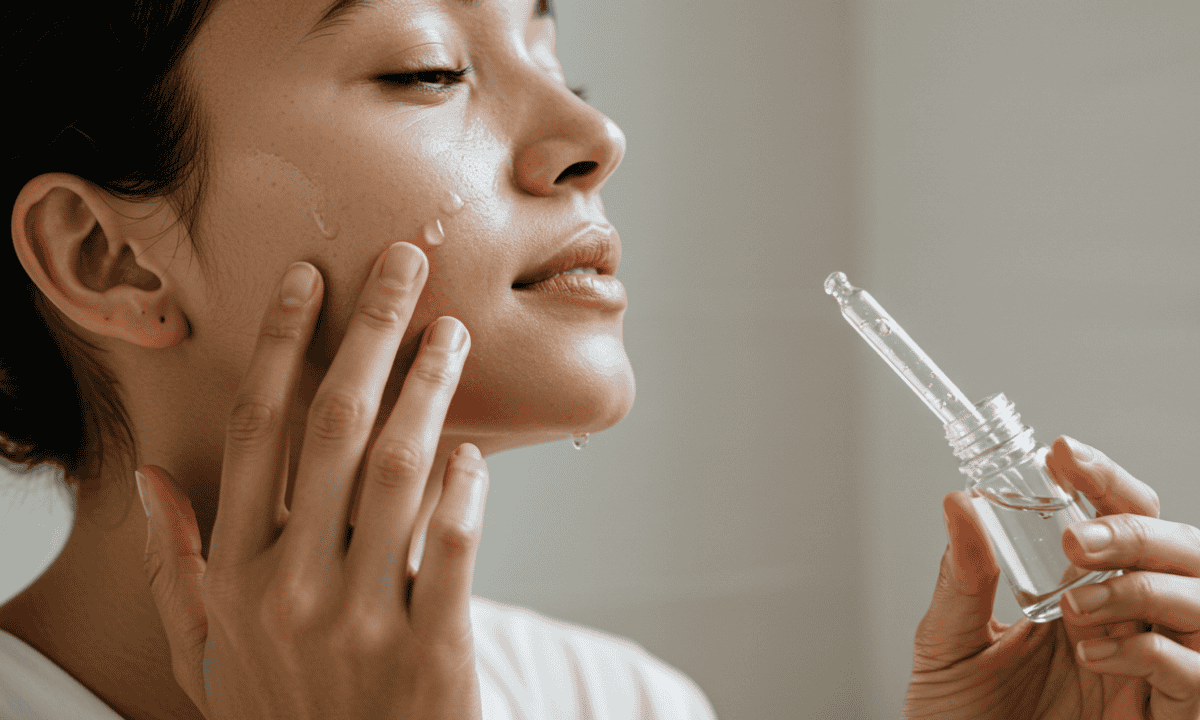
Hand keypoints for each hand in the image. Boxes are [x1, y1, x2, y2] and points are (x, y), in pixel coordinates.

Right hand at [137, 241, 487, 718]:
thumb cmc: (282, 715)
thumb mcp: (205, 657)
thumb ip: (175, 573)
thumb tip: (151, 485)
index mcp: (233, 574)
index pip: (257, 430)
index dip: (286, 344)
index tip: (310, 279)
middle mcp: (289, 586)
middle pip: (334, 427)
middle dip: (370, 333)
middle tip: (404, 264)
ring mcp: (360, 619)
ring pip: (399, 472)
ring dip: (429, 390)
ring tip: (453, 334)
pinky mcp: (430, 651)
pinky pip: (453, 547)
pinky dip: (467, 490)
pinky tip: (479, 449)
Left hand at [906, 435, 1199, 719]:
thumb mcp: (947, 646)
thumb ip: (961, 578)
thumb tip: (960, 502)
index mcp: (1078, 593)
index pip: (1112, 517)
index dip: (1099, 479)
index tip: (1062, 454)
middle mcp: (1126, 623)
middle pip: (1177, 547)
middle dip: (1134, 526)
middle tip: (1076, 539)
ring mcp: (1154, 669)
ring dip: (1145, 585)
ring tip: (1077, 606)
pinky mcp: (1169, 716)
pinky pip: (1199, 674)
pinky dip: (1155, 651)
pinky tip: (1096, 652)